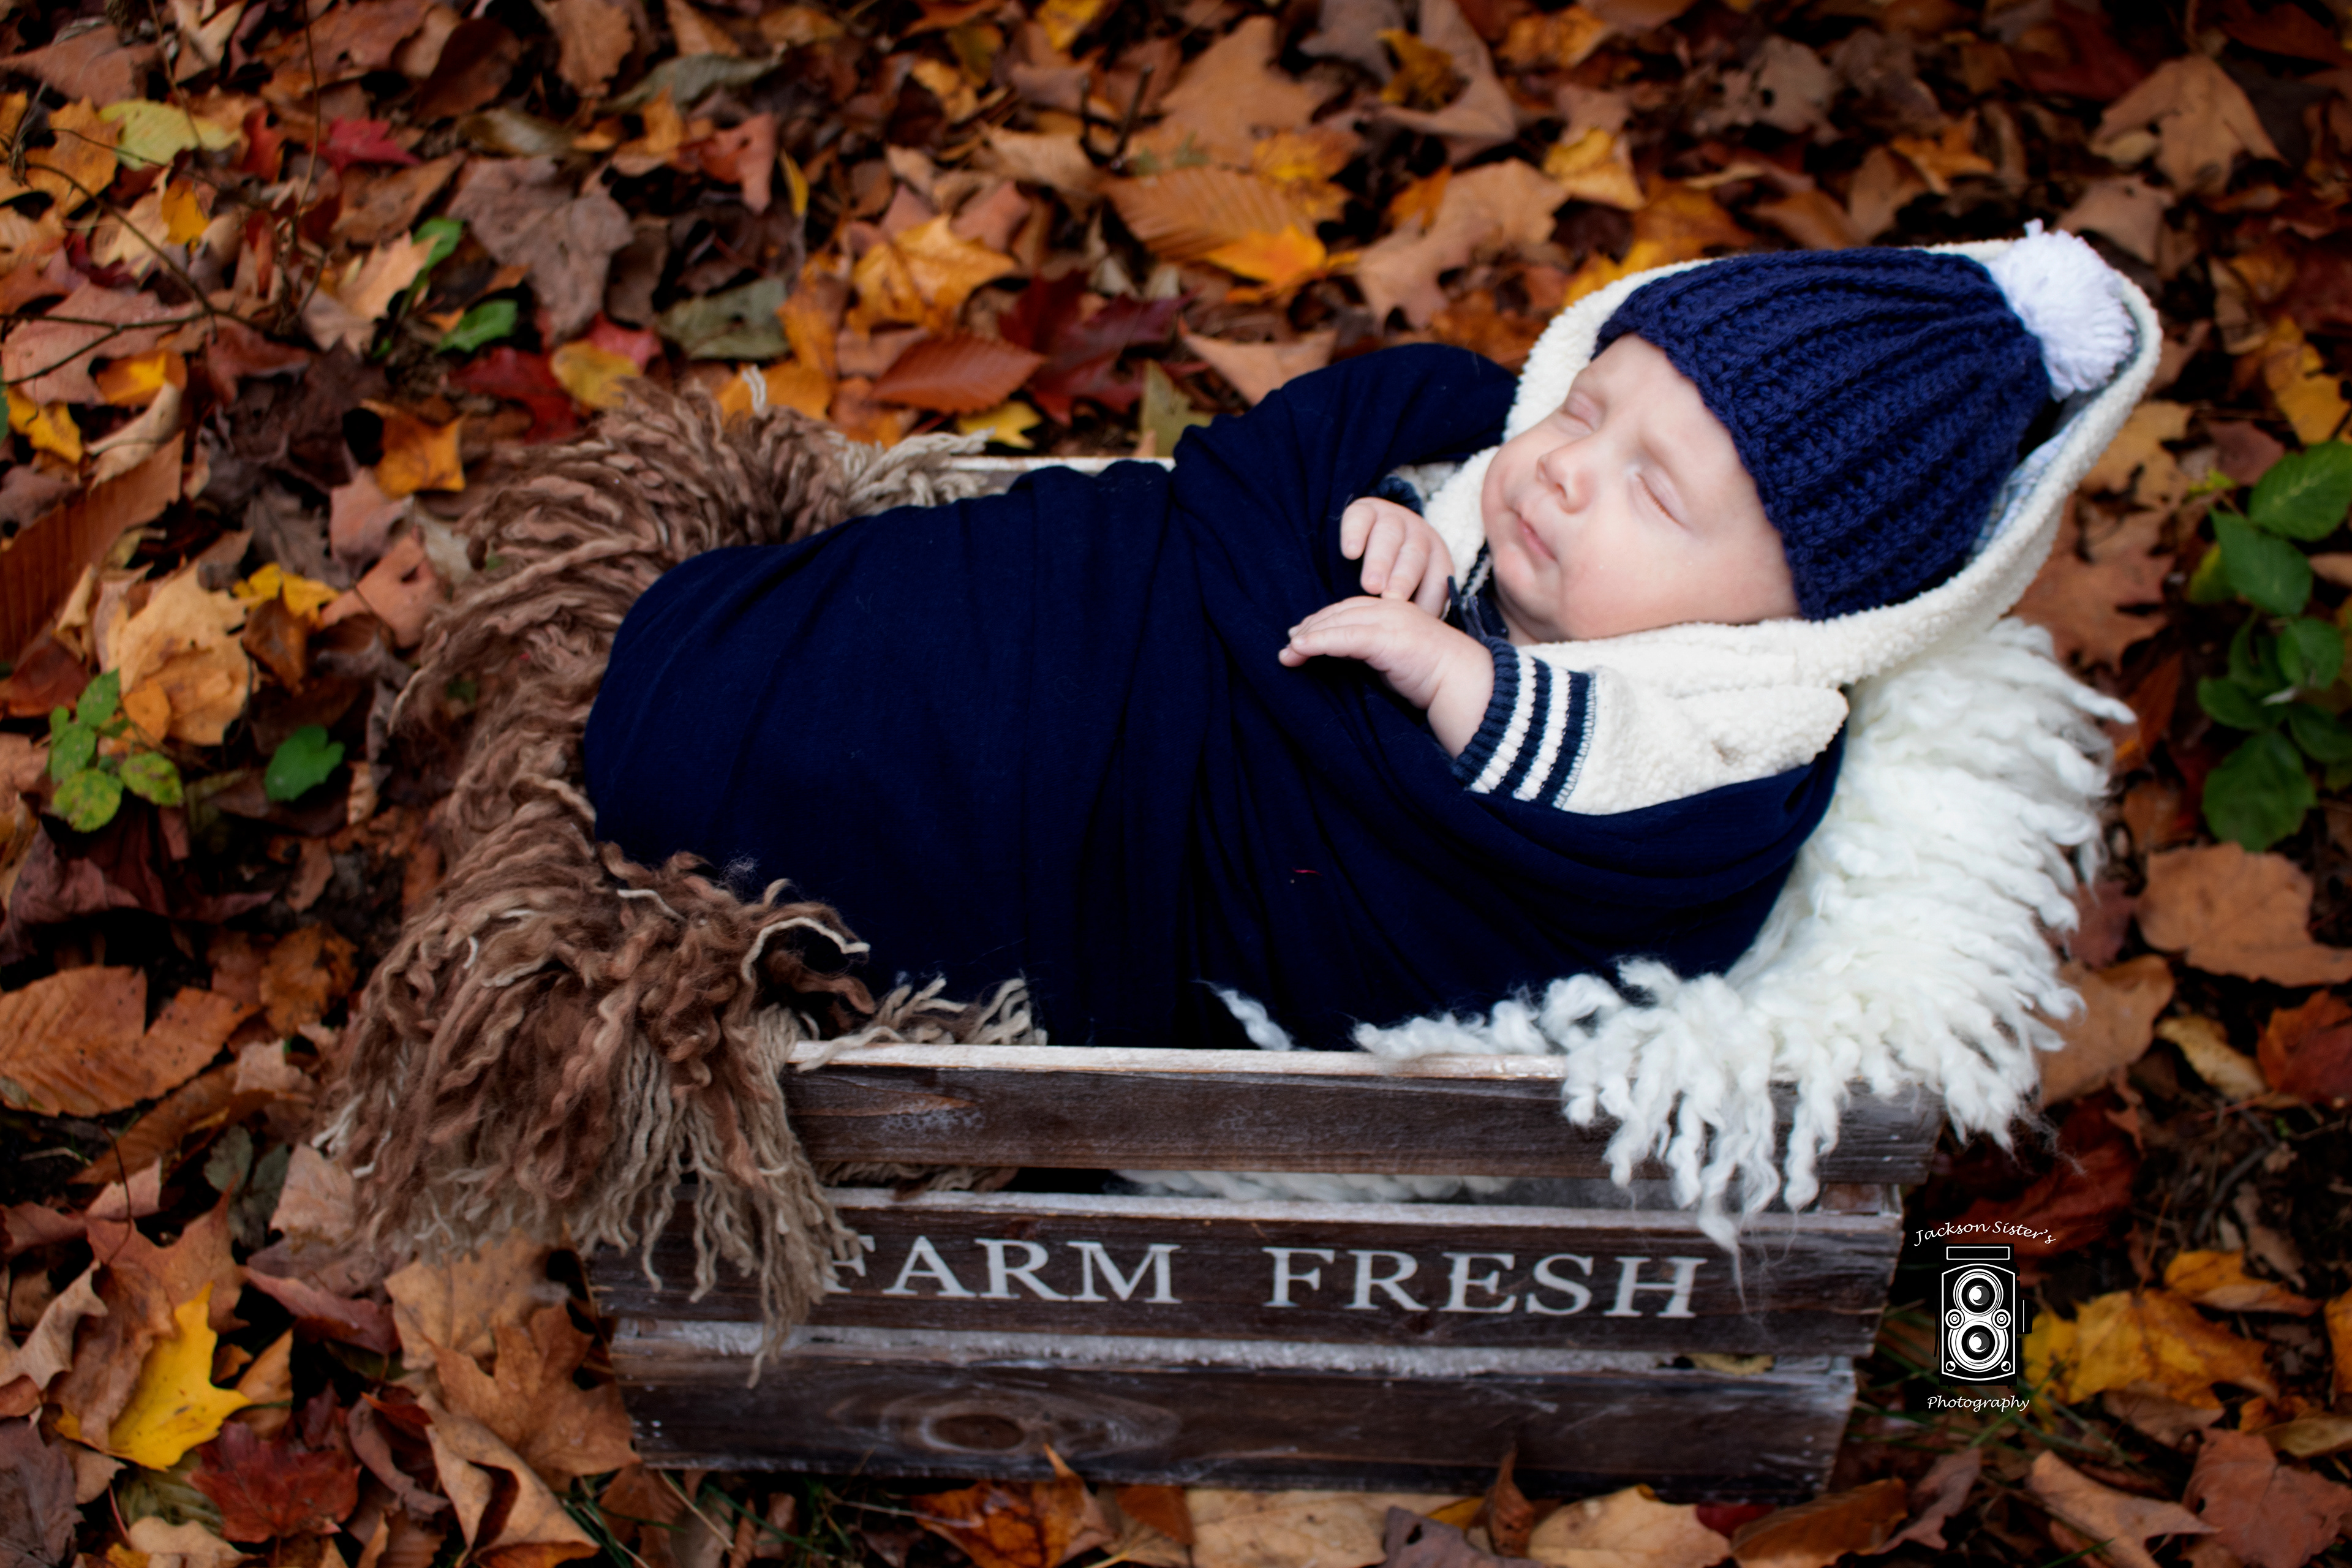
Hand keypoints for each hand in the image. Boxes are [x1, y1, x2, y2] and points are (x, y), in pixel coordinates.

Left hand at [1280, 596, 1493, 756]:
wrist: (1462, 681)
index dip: (1322, 622)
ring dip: (1308, 638)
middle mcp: (1389, 608)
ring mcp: (1389, 620)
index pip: (1348, 609)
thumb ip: (1371, 651)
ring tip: (1287, 653)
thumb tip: (1343, 659)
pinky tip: (1300, 651)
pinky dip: (1318, 643)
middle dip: (1310, 628)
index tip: (1301, 636)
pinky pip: (1343, 638)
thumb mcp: (1394, 658)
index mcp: (1393, 609)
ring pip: (1337, 623)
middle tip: (1288, 645)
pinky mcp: (1387, 638)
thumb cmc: (1431, 676)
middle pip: (1338, 612)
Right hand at [1340, 496, 1451, 615]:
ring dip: (1381, 561)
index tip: (1416, 619)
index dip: (1429, 598)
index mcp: (1435, 559)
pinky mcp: (1366, 509)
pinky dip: (1356, 535)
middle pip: (1415, 556)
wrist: (1368, 535)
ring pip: (1391, 536)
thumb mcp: (1406, 597)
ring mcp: (1392, 519)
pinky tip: (1350, 554)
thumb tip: (1413, 656)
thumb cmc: (1388, 581)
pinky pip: (1362, 518)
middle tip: (1392, 600)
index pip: (1438, 579)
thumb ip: (1408, 618)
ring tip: (1370, 586)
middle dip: (1404, 578)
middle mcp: (1417, 536)